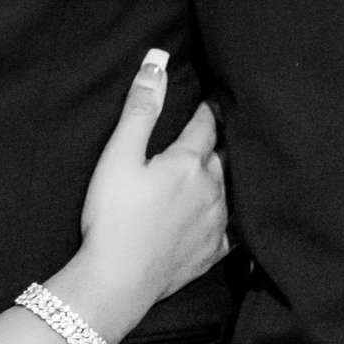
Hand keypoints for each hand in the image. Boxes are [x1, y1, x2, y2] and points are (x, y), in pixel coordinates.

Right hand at [72, 51, 228, 337]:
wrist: (118, 280)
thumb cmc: (113, 216)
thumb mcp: (119, 156)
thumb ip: (141, 109)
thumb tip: (157, 63)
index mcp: (188, 163)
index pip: (205, 126)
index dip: (206, 112)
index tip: (209, 102)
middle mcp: (212, 190)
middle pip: (222, 158)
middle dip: (218, 144)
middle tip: (213, 134)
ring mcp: (216, 224)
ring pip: (230, 191)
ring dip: (224, 178)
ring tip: (218, 170)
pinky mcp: (213, 252)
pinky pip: (231, 229)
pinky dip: (228, 217)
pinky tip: (224, 217)